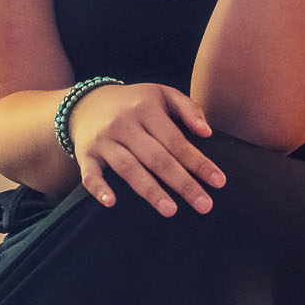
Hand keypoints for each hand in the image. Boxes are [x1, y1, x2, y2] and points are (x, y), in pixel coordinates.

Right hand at [67, 82, 226, 216]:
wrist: (87, 102)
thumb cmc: (134, 103)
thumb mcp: (162, 94)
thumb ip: (188, 108)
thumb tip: (207, 132)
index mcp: (146, 109)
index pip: (176, 141)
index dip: (198, 162)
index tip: (219, 182)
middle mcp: (124, 124)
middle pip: (157, 158)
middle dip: (182, 183)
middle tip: (204, 205)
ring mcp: (104, 140)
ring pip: (129, 168)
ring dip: (149, 190)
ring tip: (170, 210)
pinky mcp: (85, 154)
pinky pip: (90, 174)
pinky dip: (98, 188)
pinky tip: (111, 203)